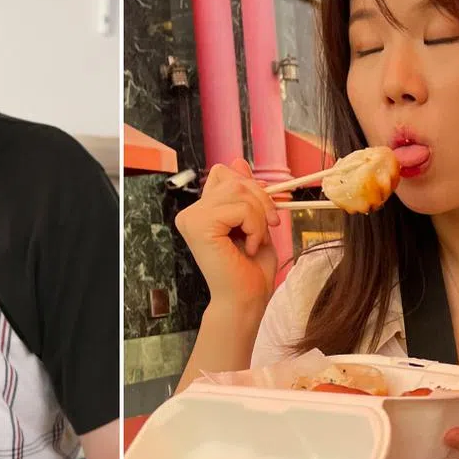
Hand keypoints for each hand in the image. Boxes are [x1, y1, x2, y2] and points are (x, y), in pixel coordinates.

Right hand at [174, 158, 279, 309]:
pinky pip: (239, 208)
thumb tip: (236, 159)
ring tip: (255, 240)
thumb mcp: (254, 220)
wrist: (246, 299)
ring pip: (239, 191)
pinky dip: (254, 226)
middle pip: (233, 178)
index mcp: (201, 210)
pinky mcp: (199, 225)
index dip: (249, 187)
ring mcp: (191, 218)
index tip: (262, 215)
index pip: (224, 173)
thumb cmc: (250, 269)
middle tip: (267, 230)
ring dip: (259, 217)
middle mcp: (191, 212)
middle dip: (261, 201)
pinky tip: (247, 246)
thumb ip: (243, 191)